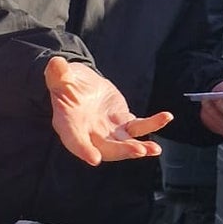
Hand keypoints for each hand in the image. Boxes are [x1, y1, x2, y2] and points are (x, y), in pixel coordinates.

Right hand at [44, 56, 170, 165]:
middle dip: (122, 150)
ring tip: (154, 149)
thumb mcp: (58, 76)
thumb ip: (58, 74)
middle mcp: (89, 133)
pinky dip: (152, 124)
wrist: (78, 85)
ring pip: (125, 143)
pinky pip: (139, 126)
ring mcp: (108, 131)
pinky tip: (166, 118)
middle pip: (106, 148)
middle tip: (137, 151)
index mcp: (69, 124)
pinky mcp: (122, 122)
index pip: (75, 140)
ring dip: (140, 147)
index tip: (94, 159)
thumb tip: (56, 64)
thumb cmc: (64, 82)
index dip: (84, 150)